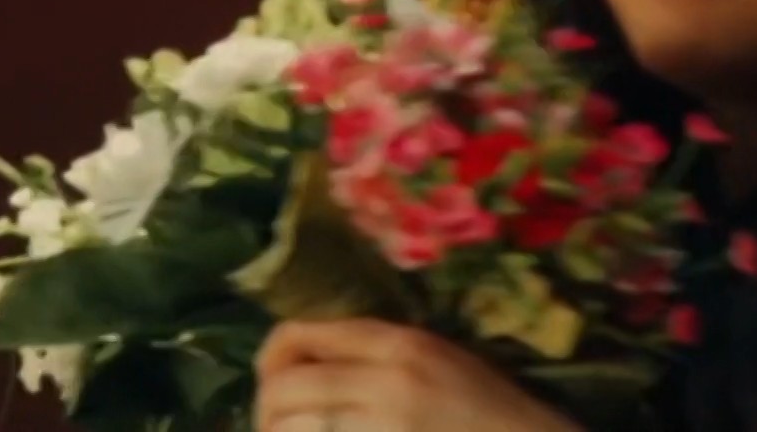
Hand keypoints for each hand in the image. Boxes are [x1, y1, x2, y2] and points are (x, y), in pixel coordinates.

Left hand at [254, 318, 582, 431]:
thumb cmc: (491, 408)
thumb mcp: (438, 356)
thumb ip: (377, 351)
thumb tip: (310, 356)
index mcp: (399, 344)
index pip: (302, 335)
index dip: (272, 355)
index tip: (272, 375)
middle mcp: (386, 384)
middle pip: (284, 387)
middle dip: (266, 407)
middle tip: (271, 421)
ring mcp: (382, 431)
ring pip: (292, 430)